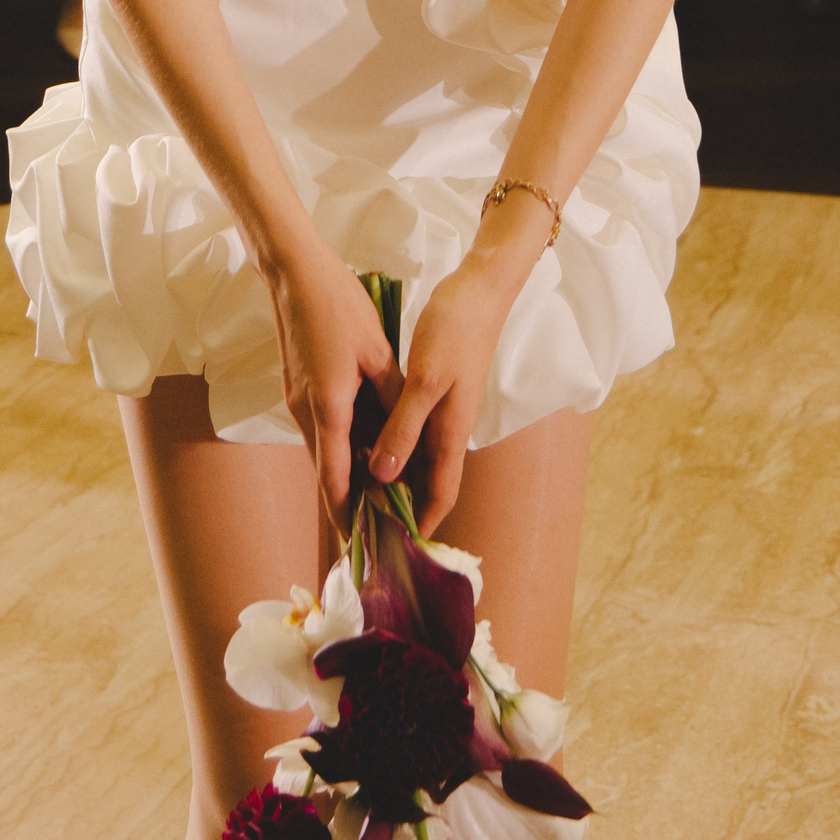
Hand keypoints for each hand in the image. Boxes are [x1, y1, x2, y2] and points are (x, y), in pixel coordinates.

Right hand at [266, 240, 401, 531]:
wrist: (295, 273)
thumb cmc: (339, 306)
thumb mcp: (377, 351)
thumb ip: (392, 396)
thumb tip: (404, 432)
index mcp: (327, 407)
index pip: (334, 478)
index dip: (346, 513)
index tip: (359, 542)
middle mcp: (305, 411)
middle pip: (326, 470)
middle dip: (348, 500)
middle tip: (376, 525)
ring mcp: (297, 398)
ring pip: (324, 447)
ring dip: (346, 471)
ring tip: (378, 492)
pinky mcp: (298, 386)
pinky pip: (321, 425)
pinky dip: (340, 443)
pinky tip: (364, 443)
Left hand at [366, 255, 519, 537]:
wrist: (480, 290)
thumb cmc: (455, 331)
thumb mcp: (425, 380)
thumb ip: (405, 427)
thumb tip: (385, 475)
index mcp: (452, 431)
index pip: (441, 494)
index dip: (422, 524)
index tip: (396, 550)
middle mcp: (450, 426)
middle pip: (428, 480)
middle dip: (402, 504)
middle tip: (365, 521)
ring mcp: (445, 408)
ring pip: (418, 454)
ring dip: (394, 473)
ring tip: (359, 488)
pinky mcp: (437, 389)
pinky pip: (414, 429)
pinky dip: (394, 442)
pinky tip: (369, 439)